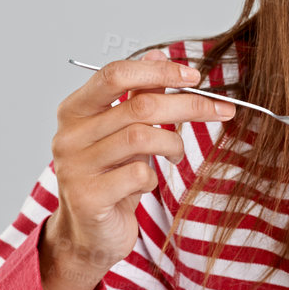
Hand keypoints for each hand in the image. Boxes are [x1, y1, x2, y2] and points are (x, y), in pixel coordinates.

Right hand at [43, 50, 230, 281]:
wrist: (88, 234)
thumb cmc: (109, 178)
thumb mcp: (124, 132)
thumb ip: (138, 94)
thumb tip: (158, 55)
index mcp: (74, 110)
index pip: (115, 75)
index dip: (158, 71)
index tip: (195, 77)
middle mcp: (69, 135)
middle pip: (138, 105)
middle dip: (186, 105)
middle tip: (219, 110)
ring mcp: (75, 167)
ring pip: (141, 137)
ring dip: (173, 143)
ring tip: (177, 153)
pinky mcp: (88, 197)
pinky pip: (139, 175)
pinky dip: (154, 177)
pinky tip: (148, 183)